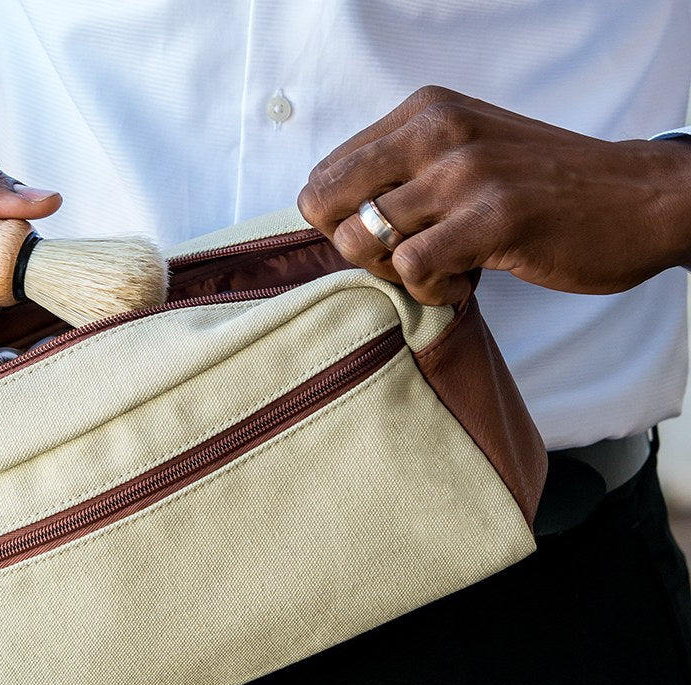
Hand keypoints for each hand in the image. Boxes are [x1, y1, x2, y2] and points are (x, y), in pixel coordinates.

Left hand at [298, 86, 690, 304]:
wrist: (640, 198)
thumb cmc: (544, 187)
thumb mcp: (466, 152)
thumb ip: (404, 171)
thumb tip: (336, 215)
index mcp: (424, 112)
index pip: (325, 173)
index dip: (342, 221)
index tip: (389, 236)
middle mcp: (438, 130)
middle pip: (325, 202)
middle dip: (351, 246)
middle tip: (399, 259)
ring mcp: (465, 171)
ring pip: (361, 236)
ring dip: (391, 272)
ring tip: (437, 271)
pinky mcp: (492, 216)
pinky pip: (411, 267)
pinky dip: (426, 292)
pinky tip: (460, 285)